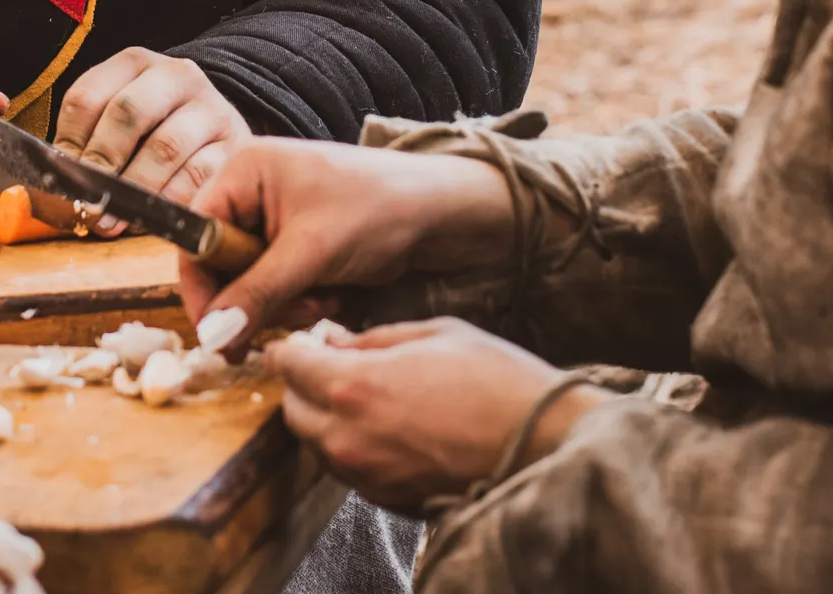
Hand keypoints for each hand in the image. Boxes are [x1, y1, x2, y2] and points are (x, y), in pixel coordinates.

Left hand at [54, 47, 251, 205]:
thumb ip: (85, 144)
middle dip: (102, 162)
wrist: (216, 129)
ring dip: (132, 189)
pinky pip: (196, 176)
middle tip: (88, 200)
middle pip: (127, 113)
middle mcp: (176, 75)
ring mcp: (210, 107)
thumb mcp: (118, 120)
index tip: (60, 178)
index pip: (87, 97)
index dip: (68, 142)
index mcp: (134, 63)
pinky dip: (167, 200)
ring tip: (112, 219)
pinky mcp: (233, 143)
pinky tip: (150, 215)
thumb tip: (53, 191)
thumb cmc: (153, 129)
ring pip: (164, 147)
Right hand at [176, 139, 514, 336]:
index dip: (202, 288)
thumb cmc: (378, 211)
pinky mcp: (301, 243)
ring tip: (324, 301)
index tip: (217, 335)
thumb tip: (211, 337)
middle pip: (223, 264)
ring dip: (285, 304)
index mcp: (245, 170)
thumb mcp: (311, 254)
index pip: (197, 236)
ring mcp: (278, 218)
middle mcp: (254, 190)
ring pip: (252, 283)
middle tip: (291, 316)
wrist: (444, 214)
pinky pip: (279, 286)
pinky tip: (335, 295)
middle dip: (257, 298)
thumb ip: (256, 294)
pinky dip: (303, 300)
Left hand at [268, 320, 597, 512]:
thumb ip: (374, 337)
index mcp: (354, 387)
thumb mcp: (435, 333)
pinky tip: (386, 426)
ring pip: (316, 444)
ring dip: (325, 418)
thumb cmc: (497, 380)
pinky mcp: (385, 500)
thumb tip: (337, 340)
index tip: (303, 340)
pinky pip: (347, 469)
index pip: (289, 365)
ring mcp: (365, 476)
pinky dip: (352, 446)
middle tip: (329, 364)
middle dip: (303, 384)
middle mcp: (348, 438)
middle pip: (292, 410)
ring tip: (364, 395)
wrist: (543, 444)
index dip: (293, 347)